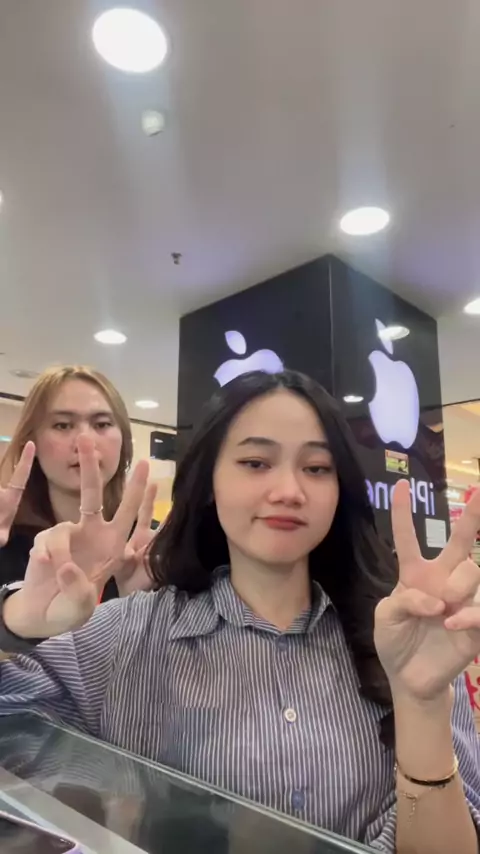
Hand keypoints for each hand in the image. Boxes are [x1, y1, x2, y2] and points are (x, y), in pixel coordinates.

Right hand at [3, 434, 148, 638]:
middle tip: (86, 439)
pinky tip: (46, 570)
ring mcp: (67, 536)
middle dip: (89, 467)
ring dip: (59, 553)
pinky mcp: (44, 541)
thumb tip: (66, 566)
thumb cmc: (72, 607)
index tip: (146, 466)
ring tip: (59, 576)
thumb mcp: (82, 606)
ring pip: (62, 529)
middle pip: (91, 494)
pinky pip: (45, 544)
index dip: (139, 491)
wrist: (45, 614)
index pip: (130, 513)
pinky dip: (45, 559)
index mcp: (113, 544)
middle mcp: (92, 533)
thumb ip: (78, 590)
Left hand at [374, 479, 479, 700]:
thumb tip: (436, 601)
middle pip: (461, 542)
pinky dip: (468, 616)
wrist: (409, 678)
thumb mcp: (386, 616)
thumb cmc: (396, 641)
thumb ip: (404, 600)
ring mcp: (462, 600)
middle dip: (473, 516)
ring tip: (442, 609)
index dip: (402, 513)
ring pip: (472, 571)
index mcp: (416, 574)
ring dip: (457, 585)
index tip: (400, 485)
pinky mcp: (475, 624)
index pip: (408, 538)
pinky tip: (451, 623)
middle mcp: (442, 580)